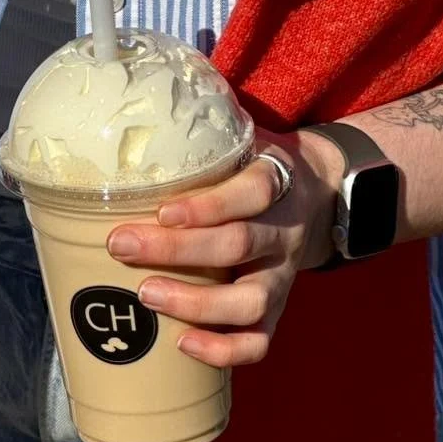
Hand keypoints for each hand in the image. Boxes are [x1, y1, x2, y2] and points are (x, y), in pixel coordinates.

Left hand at [105, 131, 342, 366]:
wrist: (319, 194)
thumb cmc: (257, 163)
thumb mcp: (244, 134)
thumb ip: (207, 118)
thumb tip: (152, 90)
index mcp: (274, 182)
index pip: (250, 192)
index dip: (208, 206)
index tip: (161, 211)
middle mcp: (280, 232)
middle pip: (237, 245)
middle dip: (176, 250)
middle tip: (123, 246)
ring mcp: (282, 276)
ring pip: (250, 302)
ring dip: (197, 304)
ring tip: (146, 295)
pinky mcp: (278, 309)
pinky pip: (259, 342)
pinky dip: (224, 351)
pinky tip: (182, 345)